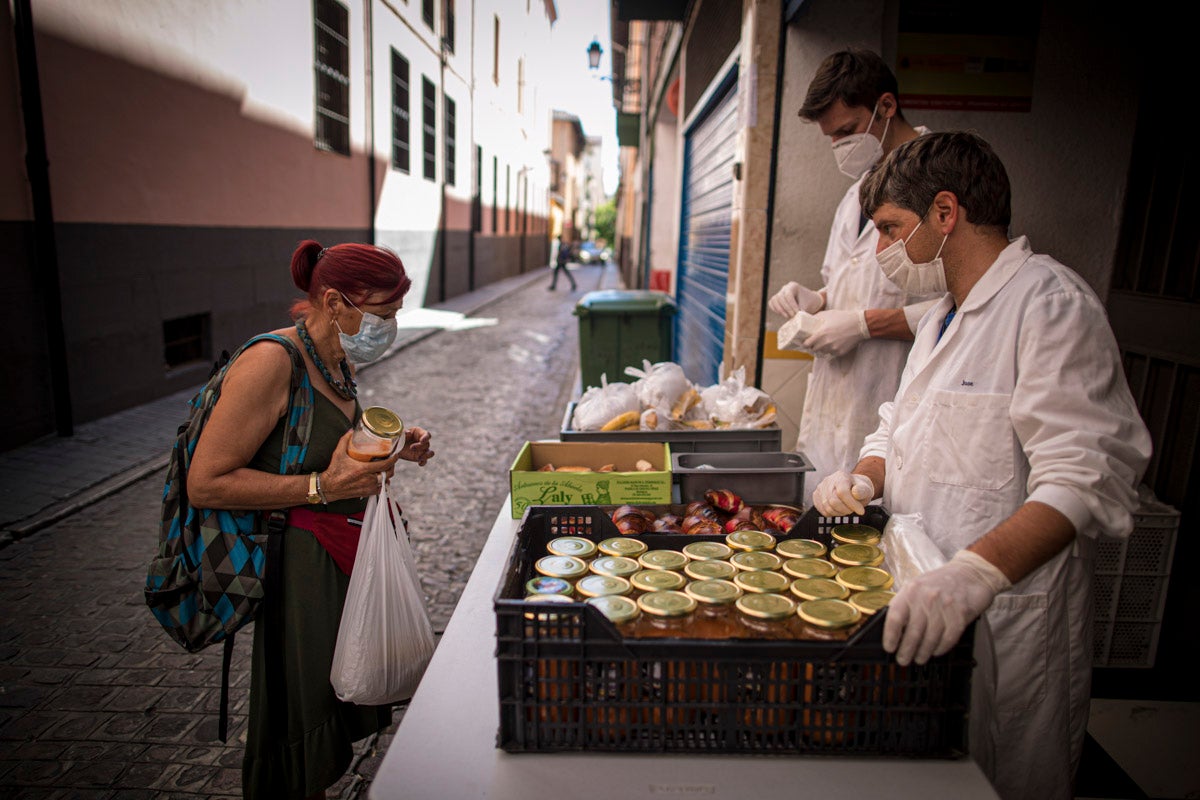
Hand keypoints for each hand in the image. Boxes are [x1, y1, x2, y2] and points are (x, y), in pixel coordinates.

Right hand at [321, 429, 401, 499]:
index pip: (385, 464)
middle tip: (390, 461)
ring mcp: (367, 487)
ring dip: (387, 476)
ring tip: (385, 469)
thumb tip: (351, 430)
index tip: (396, 454)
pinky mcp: (365, 493)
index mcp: (363, 469)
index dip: (393, 459)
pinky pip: (379, 490)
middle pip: (388, 473)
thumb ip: (345, 440)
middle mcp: (367, 479)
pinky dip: (382, 485)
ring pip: (385, 482)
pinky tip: (380, 479)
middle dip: (391, 467)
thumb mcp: (338, 453)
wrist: (328, 487)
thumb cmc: (334, 471)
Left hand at [397, 426, 433, 465]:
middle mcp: (422, 441)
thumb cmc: (397, 438)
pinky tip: (419, 463)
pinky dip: (423, 462)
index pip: (427, 435)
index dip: (426, 438)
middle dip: (420, 446)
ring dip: (427, 455)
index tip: (422, 441)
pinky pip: (425, 461)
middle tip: (411, 447)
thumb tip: (408, 432)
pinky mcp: (420, 457)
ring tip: (420, 457)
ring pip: (430, 453)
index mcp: (419, 433)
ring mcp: (422, 450)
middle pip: (427, 444)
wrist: (394, 447)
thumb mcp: (399, 435)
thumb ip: (403, 433)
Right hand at [768, 282, 823, 317]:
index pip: (788, 295)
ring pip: (774, 300)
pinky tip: (783, 314)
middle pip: (780, 297)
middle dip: (786, 308)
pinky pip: (771, 303)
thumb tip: (795, 320)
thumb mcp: (807, 306)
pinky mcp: (777, 299)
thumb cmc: (809, 303)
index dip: (791, 305)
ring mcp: (780, 293)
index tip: (796, 313)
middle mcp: (785, 288)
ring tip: (788, 316)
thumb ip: (800, 312)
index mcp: (793, 286)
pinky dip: (775, 309)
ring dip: (780, 310)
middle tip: (792, 316)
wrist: (810, 302)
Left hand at [804, 309, 869, 356]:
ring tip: (824, 343)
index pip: (806, 344)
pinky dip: (830, 350)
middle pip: (813, 349)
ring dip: (821, 349)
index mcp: (821, 334)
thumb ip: (816, 318)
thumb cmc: (843, 317)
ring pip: (822, 352)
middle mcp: (826, 343)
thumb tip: (808, 320)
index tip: (805, 341)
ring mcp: (833, 349)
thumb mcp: (828, 314)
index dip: (805, 343)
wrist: (860, 325)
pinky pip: (830, 354)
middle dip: (813, 346)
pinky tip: (832, 344)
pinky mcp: (840, 352)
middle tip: (814, 342)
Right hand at [812, 470, 874, 515]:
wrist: (852, 488)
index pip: (842, 492)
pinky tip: (839, 509)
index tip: (861, 511)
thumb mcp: (866, 489)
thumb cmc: (859, 489)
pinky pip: (823, 511)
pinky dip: (833, 514)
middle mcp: (828, 481)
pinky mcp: (816, 496)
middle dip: (846, 509)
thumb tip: (856, 492)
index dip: (852, 504)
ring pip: (827, 508)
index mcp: (841, 476)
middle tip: (853, 509)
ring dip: (840, 513)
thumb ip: (863, 491)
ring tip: (846, 508)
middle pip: (833, 501)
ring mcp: (820, 488)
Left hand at [883, 550, 1011, 665]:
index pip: (895, 617)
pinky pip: (948, 638)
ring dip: (923, 652)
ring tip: (919, 659)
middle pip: (913, 632)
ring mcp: (944, 606)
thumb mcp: (917, 586)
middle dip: (906, 650)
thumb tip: (893, 630)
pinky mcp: (961, 614)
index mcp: (911, 590)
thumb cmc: (940, 582)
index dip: (891, 636)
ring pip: (930, 638)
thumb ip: (906, 603)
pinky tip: (936, 652)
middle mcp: (926, 598)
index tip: (889, 648)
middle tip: (903, 661)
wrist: (970, 573)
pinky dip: (941, 648)